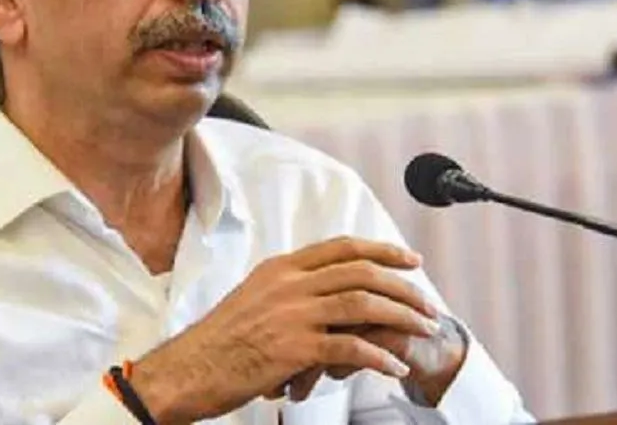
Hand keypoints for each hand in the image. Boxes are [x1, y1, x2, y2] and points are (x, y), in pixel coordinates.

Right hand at [127, 237, 441, 423]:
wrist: (188, 369)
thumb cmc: (218, 342)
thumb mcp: (252, 298)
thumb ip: (287, 289)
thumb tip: (320, 290)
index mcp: (280, 268)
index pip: (342, 248)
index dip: (382, 250)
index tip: (409, 260)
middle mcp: (289, 283)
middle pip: (361, 271)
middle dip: (403, 285)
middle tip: (427, 301)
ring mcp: (293, 313)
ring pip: (364, 304)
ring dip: (402, 316)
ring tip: (423, 330)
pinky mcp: (294, 347)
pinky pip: (351, 347)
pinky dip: (380, 356)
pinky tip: (396, 366)